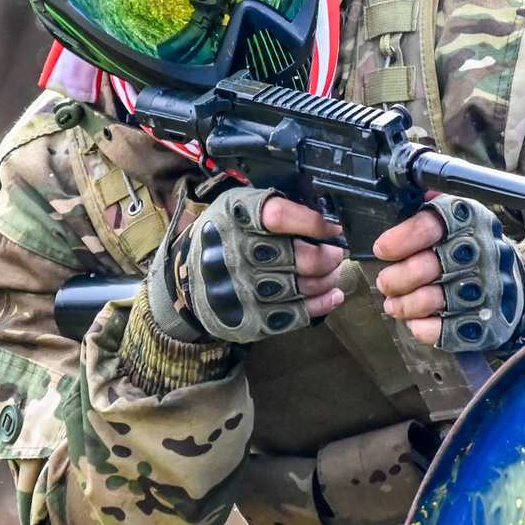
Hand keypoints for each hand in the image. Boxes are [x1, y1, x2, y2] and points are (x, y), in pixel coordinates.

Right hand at [146, 188, 348, 344]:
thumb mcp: (238, 207)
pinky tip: (332, 294)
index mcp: (234, 217)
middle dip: (329, 255)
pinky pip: (297, 314)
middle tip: (336, 252)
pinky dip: (322, 304)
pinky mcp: (251, 319)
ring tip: (332, 271)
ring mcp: (243, 290)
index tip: (334, 226)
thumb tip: (326, 211)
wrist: (188, 280)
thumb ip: (275, 205)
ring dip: (328, 278)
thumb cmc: (226, 236)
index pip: (280, 216)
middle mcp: (236, 253)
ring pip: (304, 286)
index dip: (315, 222)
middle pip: (302, 257)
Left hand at [374, 197, 524, 351]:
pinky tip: (416, 321)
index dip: (399, 239)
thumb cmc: (473, 249)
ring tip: (394, 304)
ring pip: (428, 300)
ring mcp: (482, 289)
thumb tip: (400, 193)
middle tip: (385, 283)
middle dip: (395, 279)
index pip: (428, 226)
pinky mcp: (482, 321)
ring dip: (403, 305)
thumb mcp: (460, 217)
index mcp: (469, 221)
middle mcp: (478, 253)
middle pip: (423, 267)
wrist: (516, 286)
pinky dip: (421, 327)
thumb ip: (431, 209)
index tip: (382, 250)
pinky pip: (440, 329)